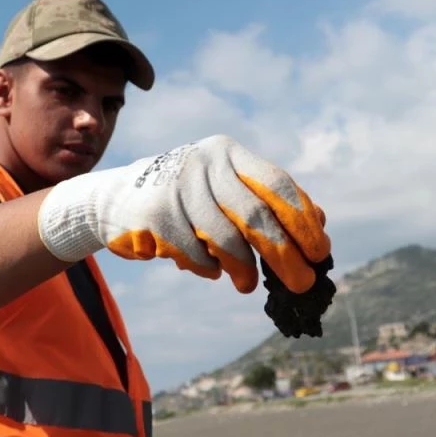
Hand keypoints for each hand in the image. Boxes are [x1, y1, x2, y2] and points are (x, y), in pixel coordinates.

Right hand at [38, 134, 330, 293]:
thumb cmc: (185, 198)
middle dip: (282, 253)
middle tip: (301, 283)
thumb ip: (264, 200)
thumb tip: (318, 226)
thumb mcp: (223, 187)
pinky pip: (194, 253)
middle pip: (254, 214)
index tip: (319, 252)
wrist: (116, 199)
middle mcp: (204, 162)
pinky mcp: (155, 214)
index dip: (302, 220)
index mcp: (228, 152)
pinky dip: (207, 268)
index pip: (276, 183)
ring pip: (224, 238)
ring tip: (248, 284)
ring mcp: (177, 186)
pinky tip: (210, 270)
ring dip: (243, 267)